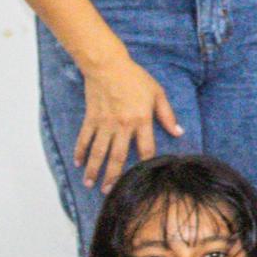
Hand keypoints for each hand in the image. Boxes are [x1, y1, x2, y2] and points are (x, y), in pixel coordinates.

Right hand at [73, 52, 182, 191]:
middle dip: (113, 176)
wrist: (107, 65)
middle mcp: (122, 125)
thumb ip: (167, 115)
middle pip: (118, 156)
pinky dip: (80, 151)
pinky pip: (84, 138)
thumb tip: (179, 132)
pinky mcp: (91, 118)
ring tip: (90, 184)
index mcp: (141, 120)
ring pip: (98, 151)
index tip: (143, 178)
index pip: (145, 149)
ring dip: (94, 169)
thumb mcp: (157, 93)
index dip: (146, 164)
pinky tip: (78, 163)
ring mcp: (104, 123)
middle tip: (108, 191)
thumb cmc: (135, 78)